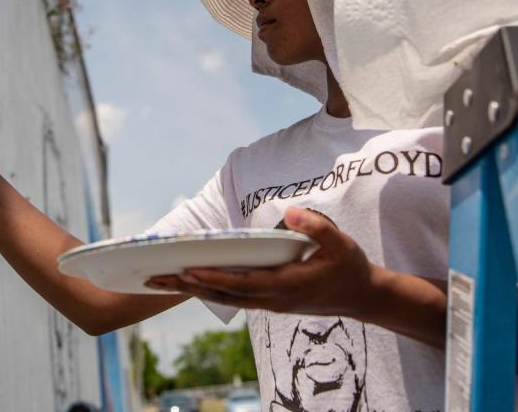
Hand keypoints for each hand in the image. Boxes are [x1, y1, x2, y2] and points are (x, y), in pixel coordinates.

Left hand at [145, 207, 376, 317]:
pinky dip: (212, 290)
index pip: (240, 283)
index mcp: (285, 285)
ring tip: (164, 281)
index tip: (186, 270)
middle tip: (154, 279)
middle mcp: (272, 299)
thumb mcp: (340, 243)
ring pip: (225, 298)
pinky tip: (195, 281)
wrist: (363, 297)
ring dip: (194, 289)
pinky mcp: (271, 302)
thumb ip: (316, 227)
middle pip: (222, 294)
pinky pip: (235, 297)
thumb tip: (289, 213)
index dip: (212, 277)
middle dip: (188, 286)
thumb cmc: (350, 267)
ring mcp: (270, 304)